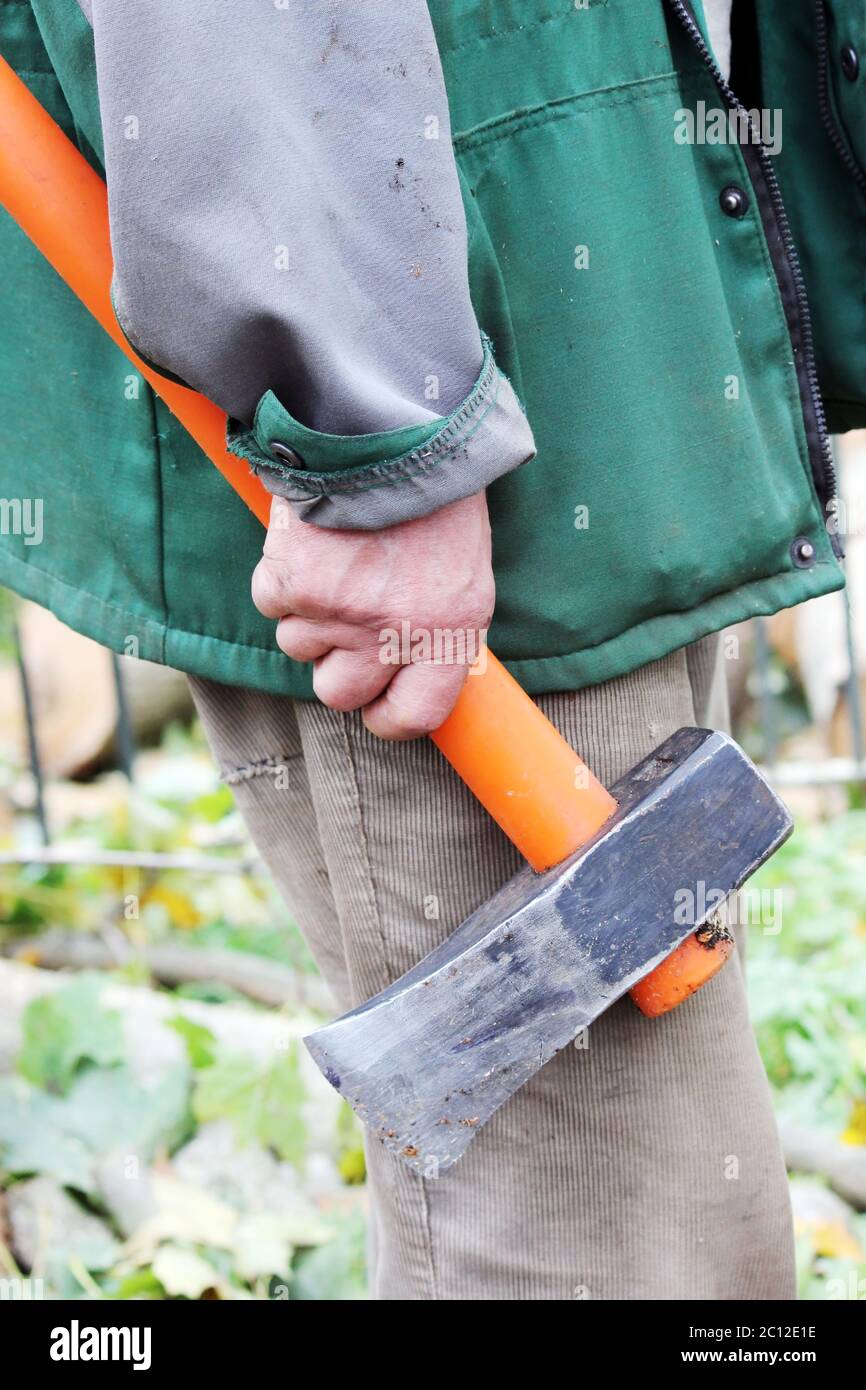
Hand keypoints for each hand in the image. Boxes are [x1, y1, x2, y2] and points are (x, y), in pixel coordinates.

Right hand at [251, 491, 494, 738]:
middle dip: (334, 664)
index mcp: (449, 631)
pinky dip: (281, 576)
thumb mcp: (463, 571)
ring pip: (298, 646)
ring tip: (337, 558)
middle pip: (339, 693)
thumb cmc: (436, 497)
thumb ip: (437, 630)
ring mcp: (341, 610)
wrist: (391, 424)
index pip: (413, 716)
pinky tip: (309, 541)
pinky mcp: (295, 581)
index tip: (376, 703)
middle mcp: (394, 631)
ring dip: (308, 612)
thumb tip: (406, 679)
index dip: (387, 716)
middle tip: (344, 623)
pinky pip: (271, 603)